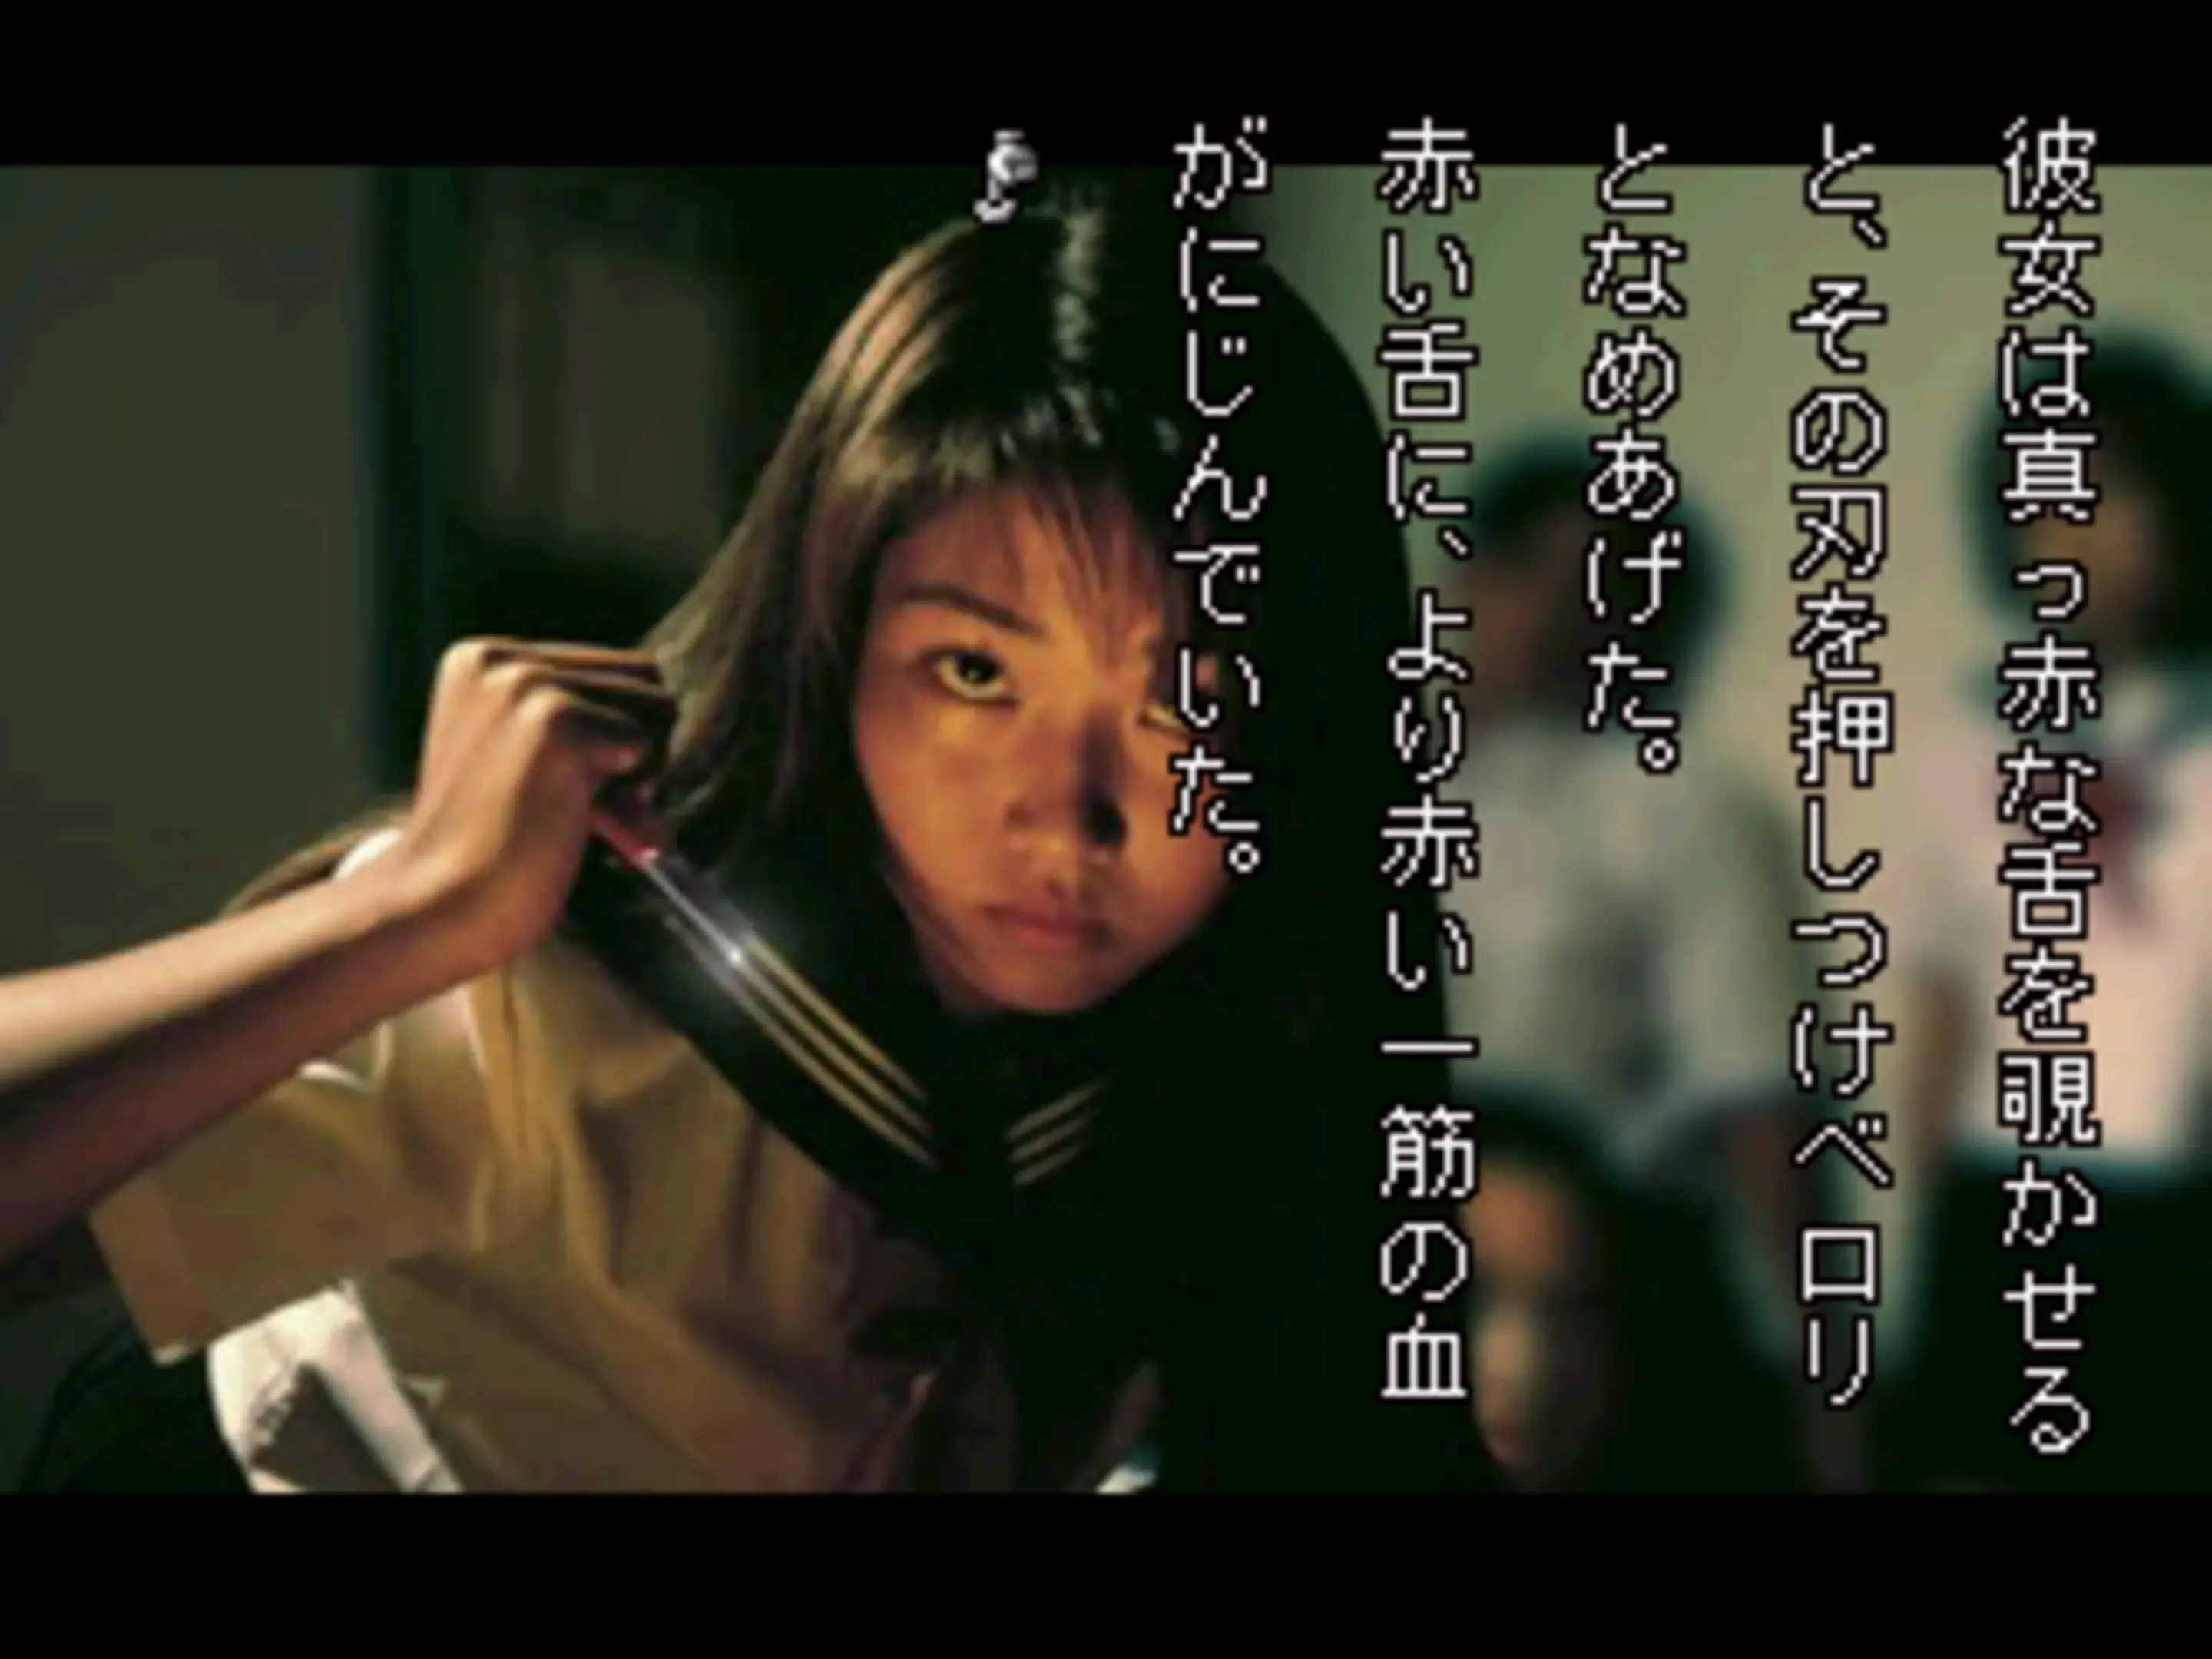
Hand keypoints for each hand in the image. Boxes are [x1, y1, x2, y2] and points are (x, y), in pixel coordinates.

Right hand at [387, 638, 675, 974]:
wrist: (439, 907)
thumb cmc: (493, 850)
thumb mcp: (525, 760)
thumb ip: (583, 725)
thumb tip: (677, 725)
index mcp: (485, 659)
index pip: (616, 667)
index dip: (615, 732)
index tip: (565, 784)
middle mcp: (502, 660)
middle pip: (644, 676)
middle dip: (635, 745)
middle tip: (579, 804)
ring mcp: (527, 685)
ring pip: (656, 706)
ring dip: (638, 768)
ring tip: (571, 809)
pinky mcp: (556, 722)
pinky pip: (648, 745)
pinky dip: (632, 793)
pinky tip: (574, 818)